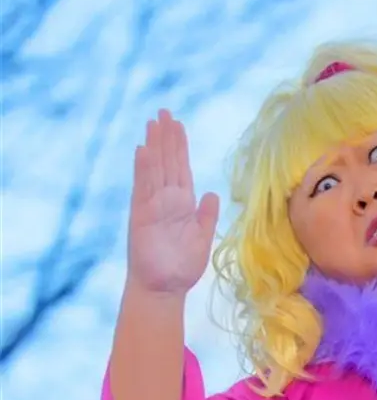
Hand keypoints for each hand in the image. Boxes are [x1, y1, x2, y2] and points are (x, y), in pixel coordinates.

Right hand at [127, 110, 218, 295]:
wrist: (165, 288)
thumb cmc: (182, 268)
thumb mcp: (202, 239)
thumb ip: (207, 216)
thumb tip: (212, 194)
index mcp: (182, 204)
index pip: (181, 168)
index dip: (179, 146)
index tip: (178, 124)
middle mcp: (166, 200)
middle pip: (167, 162)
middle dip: (166, 137)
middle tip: (164, 111)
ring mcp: (152, 206)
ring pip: (154, 169)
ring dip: (154, 146)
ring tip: (153, 122)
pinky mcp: (141, 215)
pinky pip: (142, 188)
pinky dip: (143, 169)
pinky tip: (143, 150)